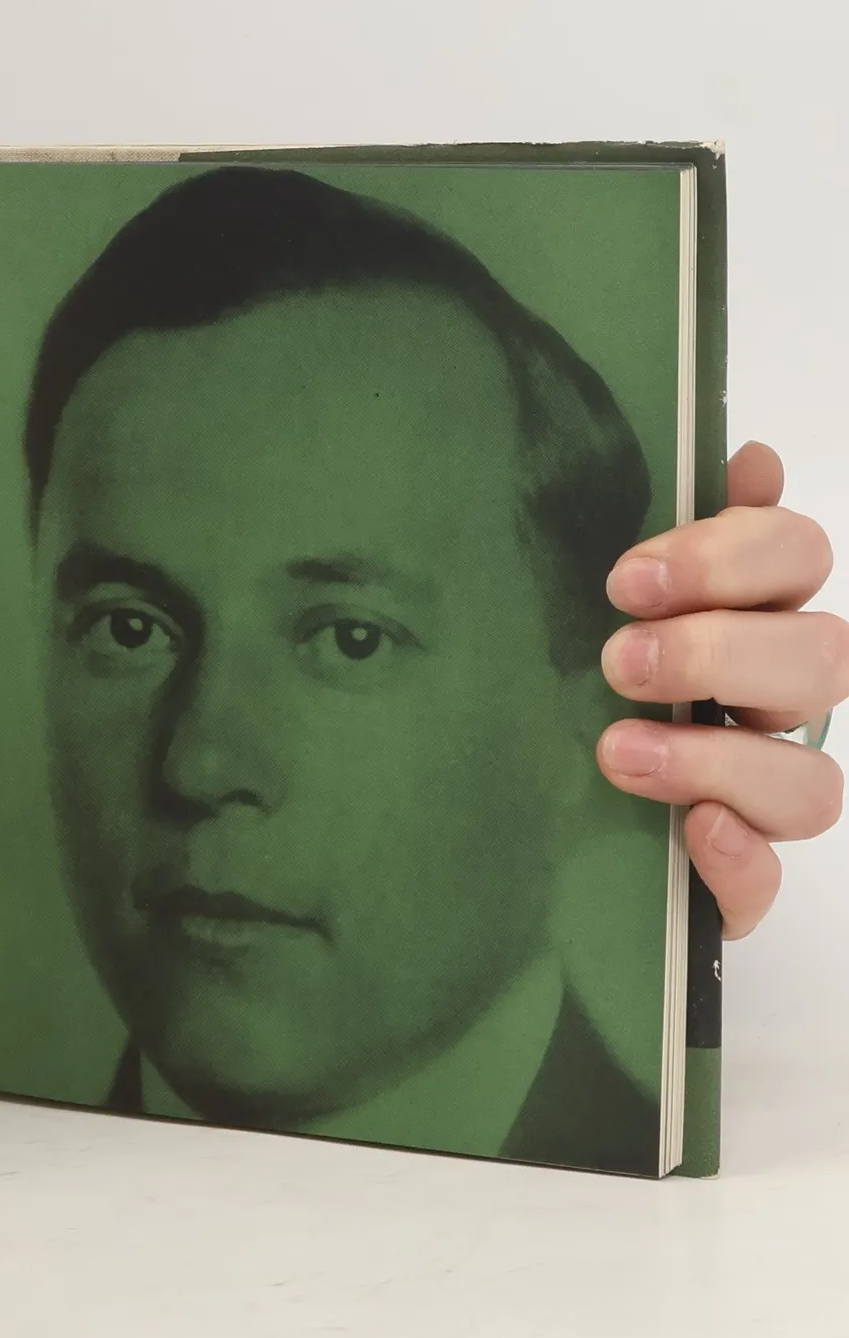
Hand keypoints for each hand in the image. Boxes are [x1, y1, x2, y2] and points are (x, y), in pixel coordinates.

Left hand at [597, 441, 846, 937]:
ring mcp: (760, 797)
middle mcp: (773, 704)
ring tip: (618, 752)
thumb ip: (673, 538)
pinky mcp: (730, 880)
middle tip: (617, 660)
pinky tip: (694, 832)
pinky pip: (766, 880)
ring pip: (811, 780)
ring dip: (718, 760)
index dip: (731, 552)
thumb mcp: (597, 607)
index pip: (794, 556)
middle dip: (717, 652)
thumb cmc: (566, 679)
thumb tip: (746, 457)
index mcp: (749, 617)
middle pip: (821, 658)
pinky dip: (738, 858)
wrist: (519, 817)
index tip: (628, 575)